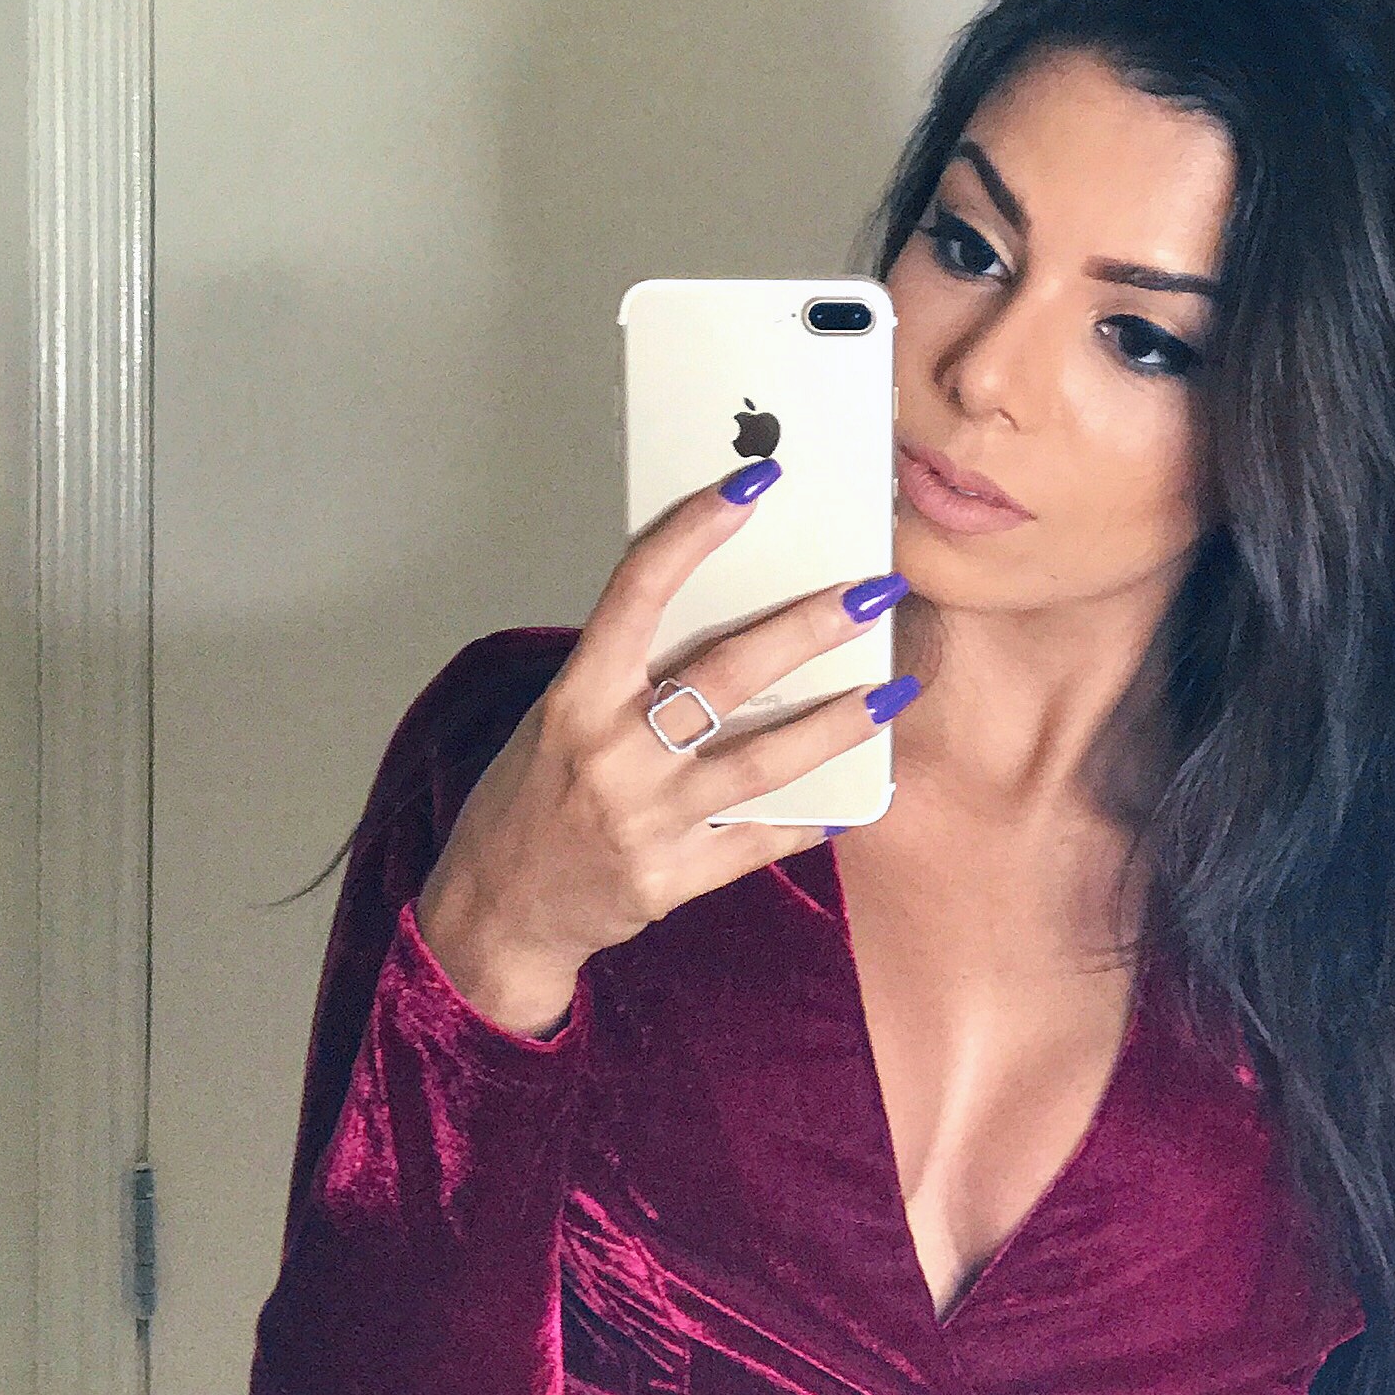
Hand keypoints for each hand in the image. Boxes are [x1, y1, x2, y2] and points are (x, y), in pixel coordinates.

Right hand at [413, 465, 916, 1034]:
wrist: (501, 909)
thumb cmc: (532, 801)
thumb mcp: (561, 719)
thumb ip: (629, 677)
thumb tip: (724, 618)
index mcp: (577, 699)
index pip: (638, 593)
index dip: (695, 532)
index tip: (754, 485)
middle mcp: (612, 755)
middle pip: (726, 674)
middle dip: (809, 628)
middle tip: (873, 592)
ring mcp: (645, 821)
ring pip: (763, 762)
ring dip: (838, 725)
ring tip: (893, 691)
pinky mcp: (672, 879)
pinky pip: (759, 844)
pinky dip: (812, 819)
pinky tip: (859, 797)